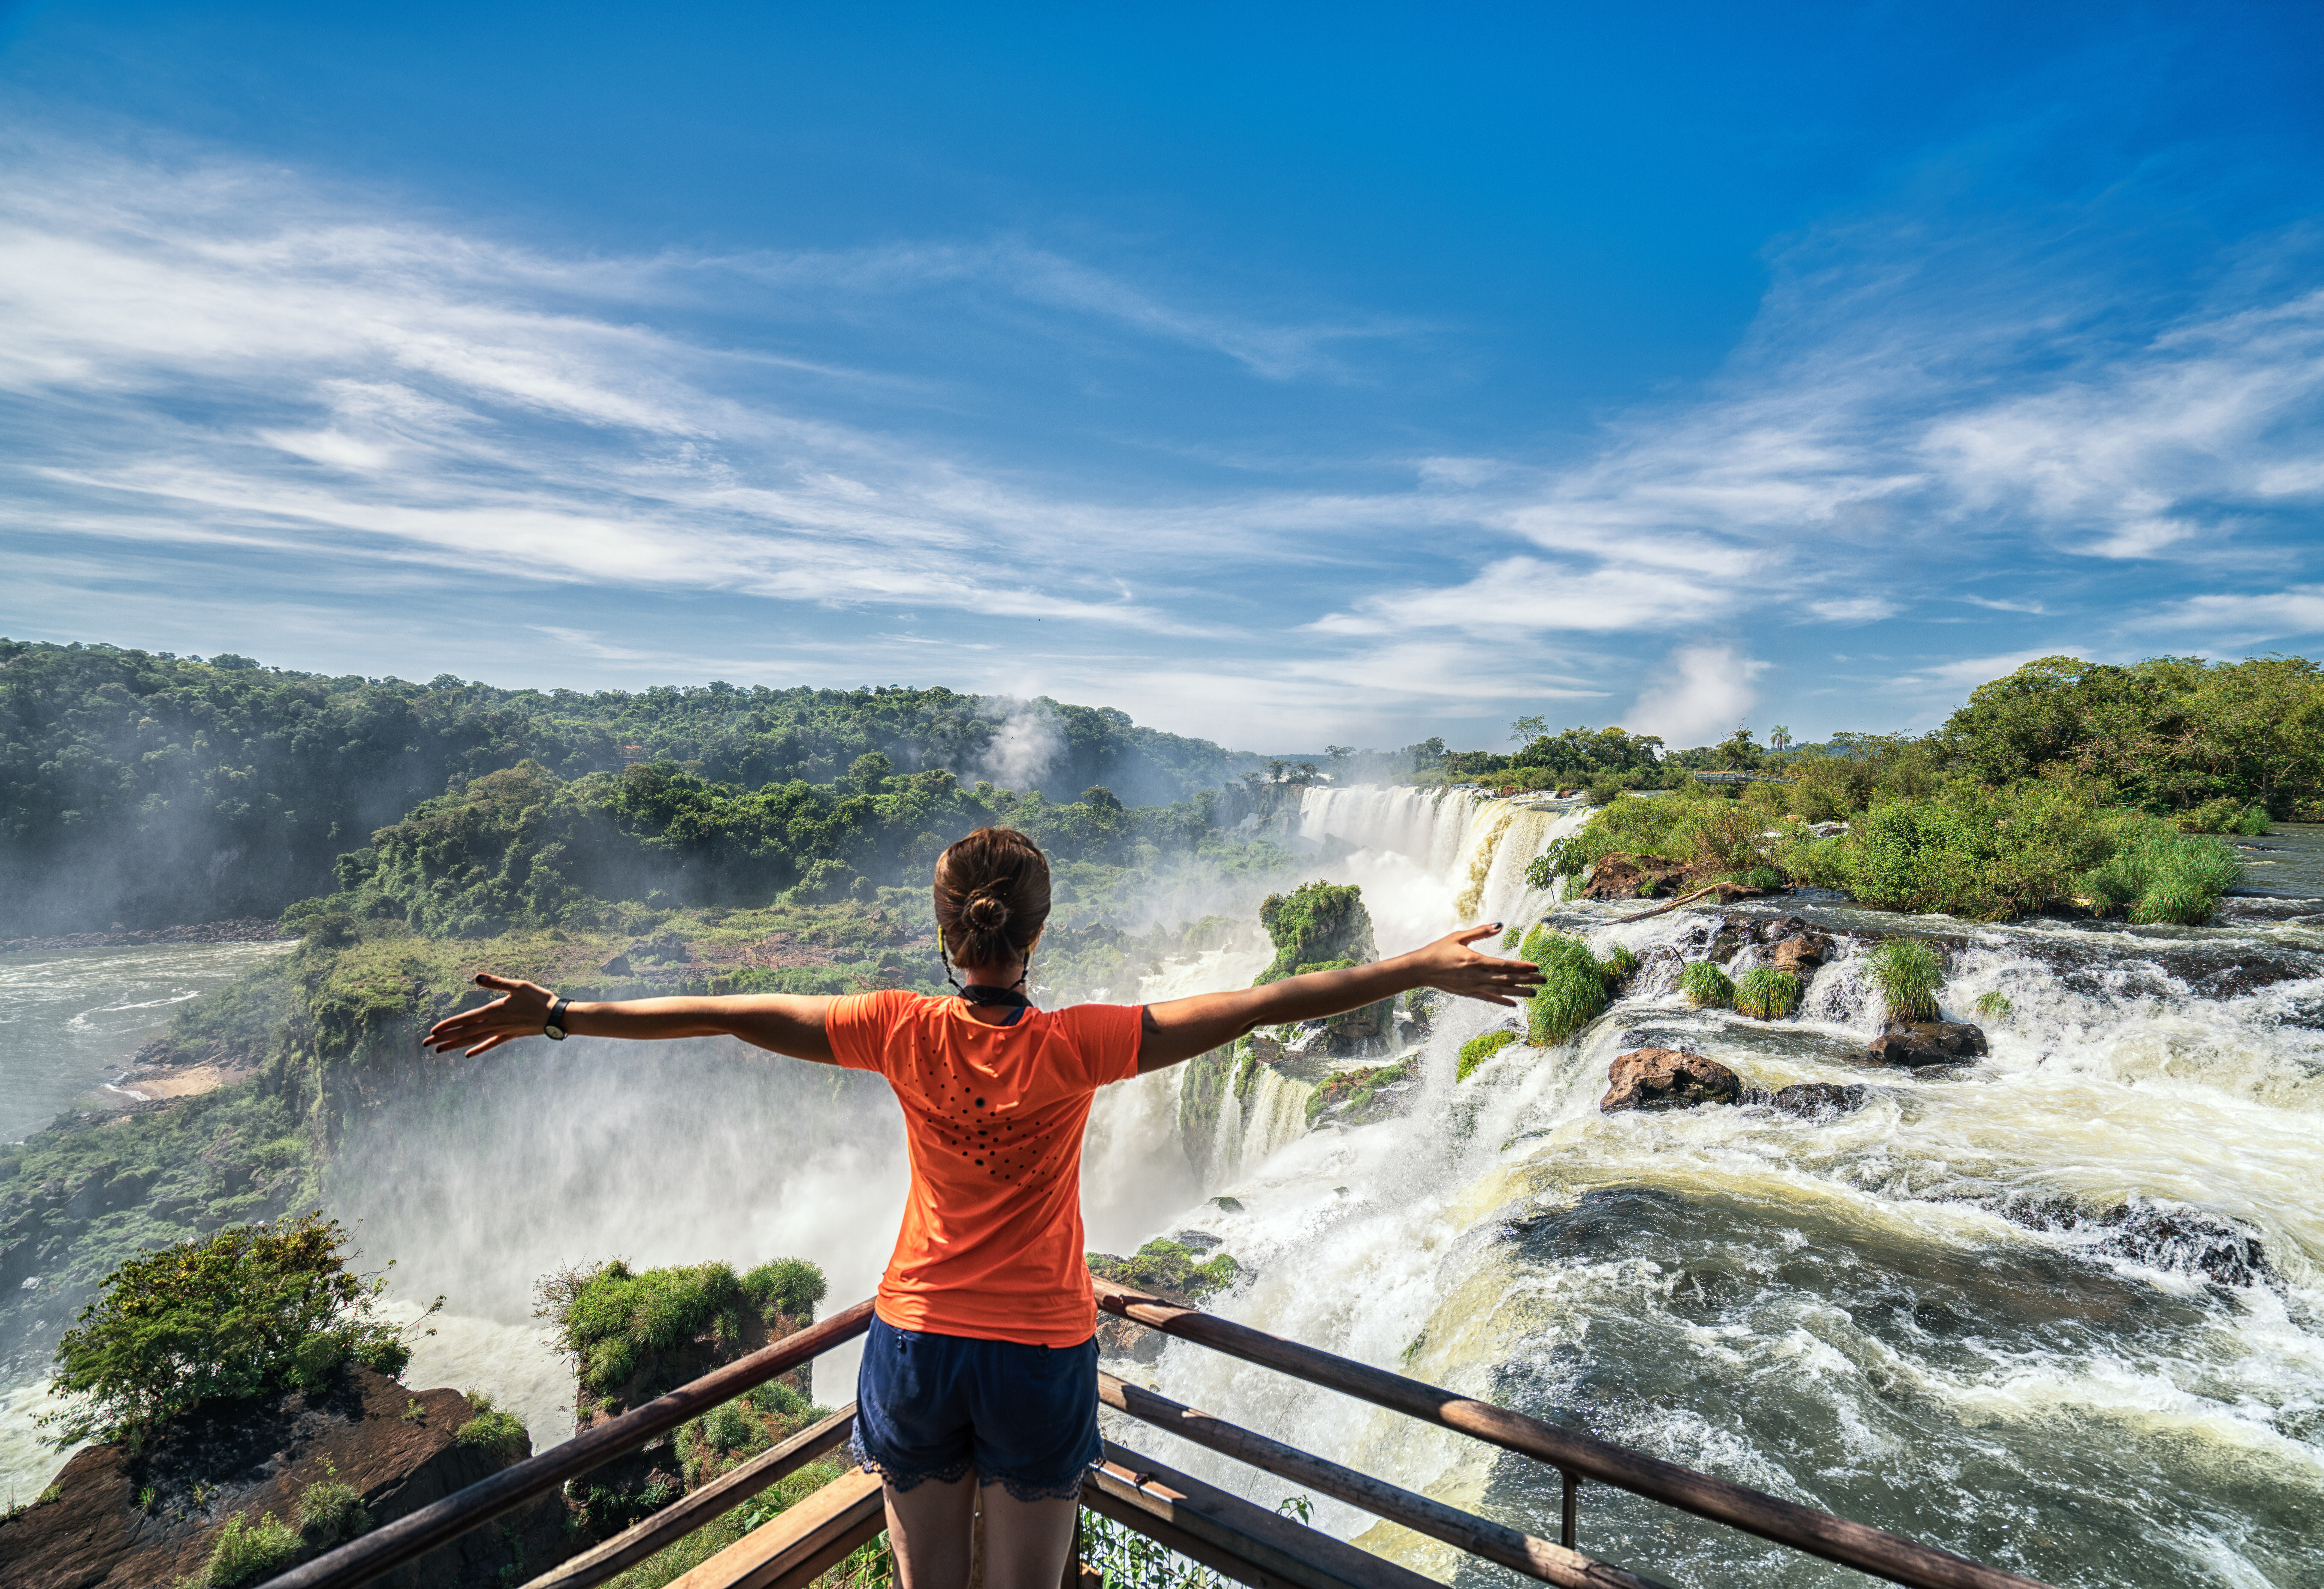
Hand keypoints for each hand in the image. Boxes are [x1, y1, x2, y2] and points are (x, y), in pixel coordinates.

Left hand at [424, 973, 556, 1056]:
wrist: (556, 1016)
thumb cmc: (538, 998)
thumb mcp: (517, 986)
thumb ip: (496, 982)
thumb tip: (476, 976)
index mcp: (493, 1010)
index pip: (465, 1019)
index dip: (448, 1025)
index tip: (432, 1031)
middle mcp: (494, 1024)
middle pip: (465, 1032)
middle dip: (445, 1038)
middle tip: (427, 1044)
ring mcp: (501, 1032)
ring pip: (474, 1040)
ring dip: (456, 1045)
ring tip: (440, 1051)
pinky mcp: (510, 1036)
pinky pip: (491, 1044)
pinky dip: (479, 1049)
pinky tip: (468, 1055)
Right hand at [1402, 924, 1544, 1006]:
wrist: (1421, 969)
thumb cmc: (1439, 949)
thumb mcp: (1458, 936)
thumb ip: (1480, 931)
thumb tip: (1500, 925)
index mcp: (1475, 960)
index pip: (1504, 965)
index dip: (1522, 966)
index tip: (1536, 967)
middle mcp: (1476, 976)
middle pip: (1507, 979)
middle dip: (1527, 980)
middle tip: (1544, 980)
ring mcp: (1473, 987)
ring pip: (1501, 991)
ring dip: (1519, 992)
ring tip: (1535, 993)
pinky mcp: (1468, 993)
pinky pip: (1489, 998)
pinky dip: (1503, 1001)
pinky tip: (1514, 1004)